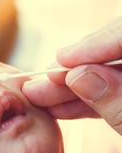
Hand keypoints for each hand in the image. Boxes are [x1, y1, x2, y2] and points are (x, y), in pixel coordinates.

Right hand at [23, 16, 121, 134]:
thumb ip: (117, 102)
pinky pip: (111, 94)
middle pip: (111, 51)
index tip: (61, 58)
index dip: (93, 44)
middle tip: (41, 81)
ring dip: (71, 88)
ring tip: (39, 98)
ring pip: (106, 75)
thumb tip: (78, 75)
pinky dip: (86, 103)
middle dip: (73, 69)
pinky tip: (59, 108)